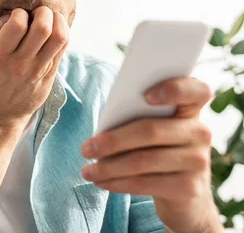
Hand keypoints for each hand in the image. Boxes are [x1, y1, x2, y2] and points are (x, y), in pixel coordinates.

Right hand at [0, 6, 68, 124]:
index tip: (17, 16)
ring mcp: (38, 70)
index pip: (17, 25)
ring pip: (59, 38)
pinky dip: (62, 32)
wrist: (2, 111)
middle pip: (43, 28)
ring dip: (57, 20)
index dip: (19, 13)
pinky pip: (63, 48)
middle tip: (37, 13)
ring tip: (49, 18)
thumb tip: (6, 16)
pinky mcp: (50, 75)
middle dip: (42, 11)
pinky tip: (54, 29)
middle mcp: (20, 63)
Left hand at [81, 77, 221, 231]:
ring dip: (108, 166)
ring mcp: (198, 161)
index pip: (195, 91)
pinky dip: (117, 182)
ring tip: (87, 171)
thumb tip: (103, 127)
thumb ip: (136, 119)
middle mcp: (200, 133)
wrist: (183, 196)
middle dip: (111, 141)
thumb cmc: (156, 151)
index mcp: (189, 109)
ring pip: (143, 160)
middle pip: (151, 131)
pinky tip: (101, 182)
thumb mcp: (152, 131)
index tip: (145, 95)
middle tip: (85, 149)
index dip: (174, 89)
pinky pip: (145, 183)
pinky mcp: (190, 188)